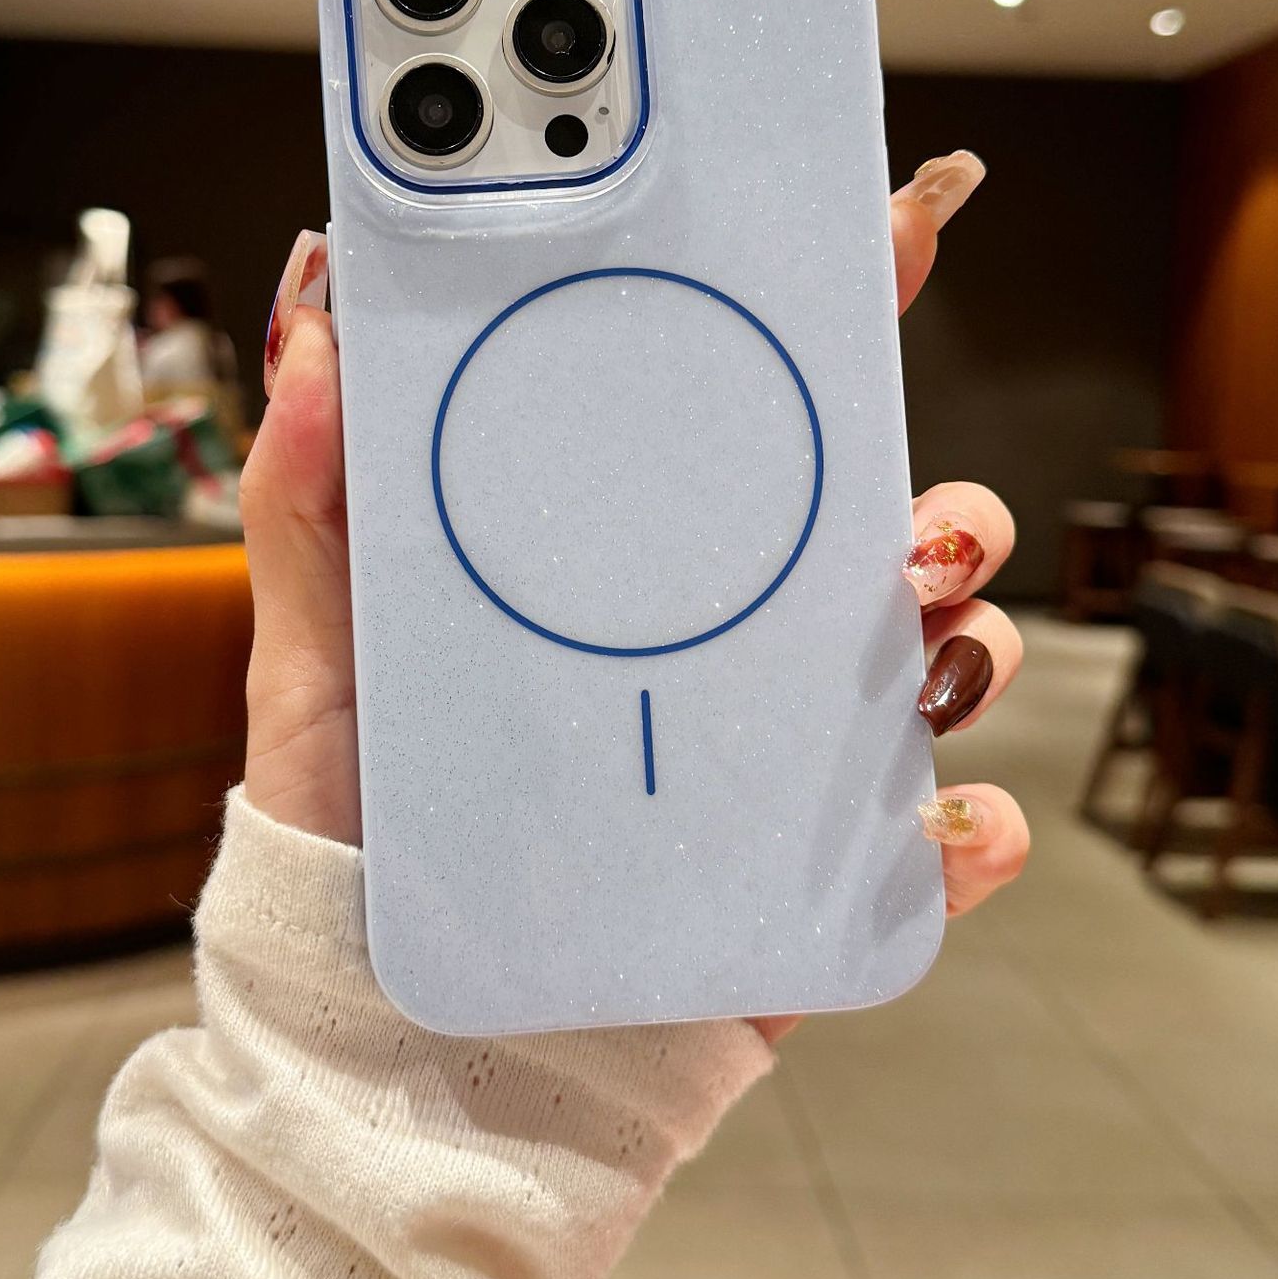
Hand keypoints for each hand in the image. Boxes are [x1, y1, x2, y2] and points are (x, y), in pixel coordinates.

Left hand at [239, 150, 1028, 1027]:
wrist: (396, 1047)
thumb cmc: (359, 838)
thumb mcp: (317, 657)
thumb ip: (310, 496)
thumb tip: (313, 322)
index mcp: (624, 568)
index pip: (736, 426)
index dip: (823, 319)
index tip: (886, 232)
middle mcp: (717, 645)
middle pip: (878, 529)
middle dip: (938, 498)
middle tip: (909, 519)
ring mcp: (775, 763)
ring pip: (936, 660)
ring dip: (967, 638)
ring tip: (915, 653)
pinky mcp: (806, 884)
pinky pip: (932, 844)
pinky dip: (963, 831)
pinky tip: (932, 828)